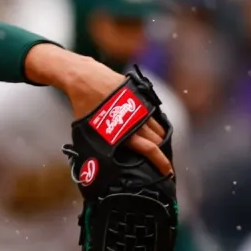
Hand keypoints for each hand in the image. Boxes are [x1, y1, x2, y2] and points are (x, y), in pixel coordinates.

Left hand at [25, 45, 171, 175]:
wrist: (84, 78)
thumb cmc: (83, 107)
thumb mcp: (89, 132)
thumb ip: (101, 146)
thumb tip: (97, 165)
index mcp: (124, 132)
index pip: (150, 150)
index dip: (161, 162)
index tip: (167, 172)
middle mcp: (136, 120)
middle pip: (158, 140)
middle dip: (162, 152)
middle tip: (162, 162)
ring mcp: (140, 106)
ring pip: (158, 127)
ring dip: (160, 138)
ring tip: (159, 147)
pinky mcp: (140, 95)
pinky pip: (153, 113)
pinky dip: (155, 124)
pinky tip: (153, 130)